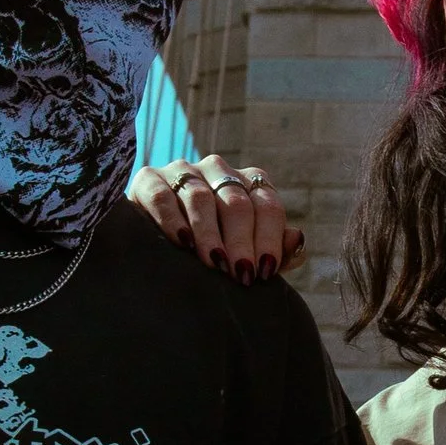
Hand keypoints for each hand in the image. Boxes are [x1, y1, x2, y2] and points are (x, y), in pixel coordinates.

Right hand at [128, 155, 305, 284]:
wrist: (157, 245)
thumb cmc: (213, 250)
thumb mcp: (246, 253)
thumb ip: (276, 250)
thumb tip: (296, 239)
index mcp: (248, 181)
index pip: (267, 205)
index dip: (268, 239)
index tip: (264, 272)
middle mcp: (218, 169)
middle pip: (235, 202)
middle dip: (240, 241)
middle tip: (239, 275)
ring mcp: (182, 171)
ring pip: (200, 198)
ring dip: (208, 233)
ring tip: (213, 264)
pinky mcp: (148, 179)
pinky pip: (162, 195)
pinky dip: (172, 219)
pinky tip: (181, 242)